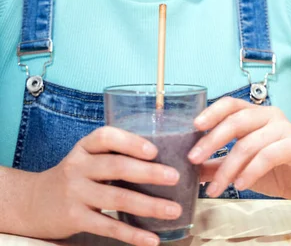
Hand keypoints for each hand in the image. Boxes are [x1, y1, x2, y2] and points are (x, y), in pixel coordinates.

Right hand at [25, 126, 181, 245]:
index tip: (154, 150)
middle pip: (116, 167)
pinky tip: (152, 239)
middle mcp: (78, 167)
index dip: (130, 142)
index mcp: (84, 147)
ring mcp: (75, 193)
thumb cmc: (74, 176)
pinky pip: (107, 227)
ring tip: (173, 210)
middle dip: (149, 173)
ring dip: (148, 205)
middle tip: (174, 177)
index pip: (106, 137)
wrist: (33, 202)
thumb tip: (161, 157)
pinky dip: (132, 234)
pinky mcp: (74, 218)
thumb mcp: (86, 158)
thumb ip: (113, 155)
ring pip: (116, 198)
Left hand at [188, 98, 290, 204]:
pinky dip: (250, 172)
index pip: (231, 104)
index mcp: (256, 114)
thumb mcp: (242, 168)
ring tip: (216, 188)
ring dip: (228, 167)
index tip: (194, 126)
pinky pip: (267, 156)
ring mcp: (285, 128)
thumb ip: (218, 165)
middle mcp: (270, 115)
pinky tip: (240, 186)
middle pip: (236, 121)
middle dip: (212, 141)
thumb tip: (192, 169)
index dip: (211, 112)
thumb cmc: (278, 171)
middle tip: (194, 159)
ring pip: (248, 143)